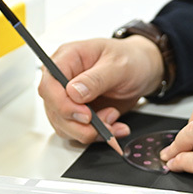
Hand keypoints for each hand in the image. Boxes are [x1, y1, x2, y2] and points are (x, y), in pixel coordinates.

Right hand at [39, 35, 163, 143]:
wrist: (143, 69)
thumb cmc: (130, 59)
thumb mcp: (118, 65)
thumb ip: (96, 79)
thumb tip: (73, 92)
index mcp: (68, 58)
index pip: (49, 84)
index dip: (62, 104)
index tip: (85, 115)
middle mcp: (63, 79)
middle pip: (54, 110)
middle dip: (80, 124)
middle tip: (106, 121)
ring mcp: (69, 98)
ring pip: (65, 126)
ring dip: (91, 131)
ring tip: (114, 118)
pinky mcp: (78, 114)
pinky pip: (79, 132)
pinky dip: (99, 135)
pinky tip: (115, 126)